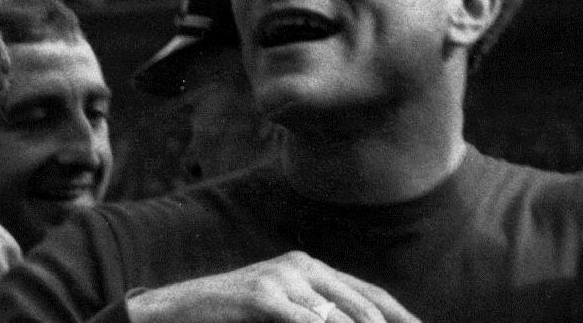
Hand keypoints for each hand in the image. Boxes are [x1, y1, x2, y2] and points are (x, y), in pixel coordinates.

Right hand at [128, 253, 419, 322]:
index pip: (370, 294)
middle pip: (362, 305)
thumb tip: (355, 321)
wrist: (181, 307)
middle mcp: (301, 265)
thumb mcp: (283, 310)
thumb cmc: (235, 316)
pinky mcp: (261, 294)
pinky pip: (305, 320)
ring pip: (338, 314)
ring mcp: (281, 277)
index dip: (401, 316)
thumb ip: (315, 314)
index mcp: (311, 267)